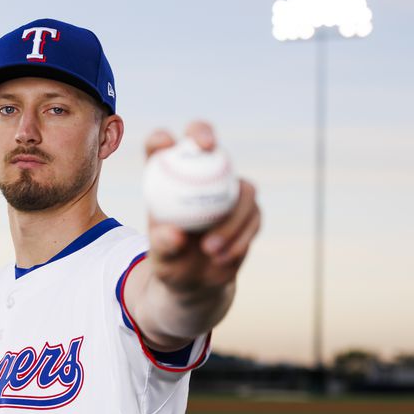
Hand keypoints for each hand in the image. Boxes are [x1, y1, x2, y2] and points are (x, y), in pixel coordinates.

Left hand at [143, 121, 260, 293]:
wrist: (197, 280)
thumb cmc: (172, 264)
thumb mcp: (162, 260)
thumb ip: (163, 245)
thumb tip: (174, 234)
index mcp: (167, 180)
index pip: (159, 148)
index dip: (162, 139)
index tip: (167, 145)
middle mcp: (199, 176)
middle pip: (202, 140)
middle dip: (204, 133)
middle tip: (208, 147)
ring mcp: (226, 189)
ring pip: (240, 187)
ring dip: (230, 218)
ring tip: (210, 250)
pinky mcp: (248, 209)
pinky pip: (253, 215)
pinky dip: (240, 237)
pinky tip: (224, 257)